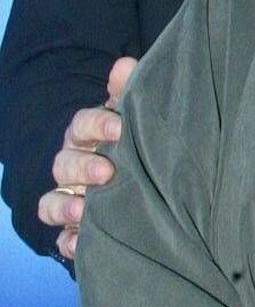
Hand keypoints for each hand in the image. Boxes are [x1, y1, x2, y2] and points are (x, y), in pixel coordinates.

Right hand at [38, 56, 135, 261]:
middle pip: (64, 164)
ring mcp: (71, 199)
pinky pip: (61, 239)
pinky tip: (80, 243)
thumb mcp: (135, 118)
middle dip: (82, 167)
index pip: (82, 124)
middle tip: (107, 172)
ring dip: (64, 206)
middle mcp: (74, 167)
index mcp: (89, 136)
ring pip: (52, 201)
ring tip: (83, 210)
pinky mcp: (75, 230)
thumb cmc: (136, 143)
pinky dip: (68, 241)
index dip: (96, 124)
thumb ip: (130, 92)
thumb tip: (126, 64)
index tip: (118, 127)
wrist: (149, 185)